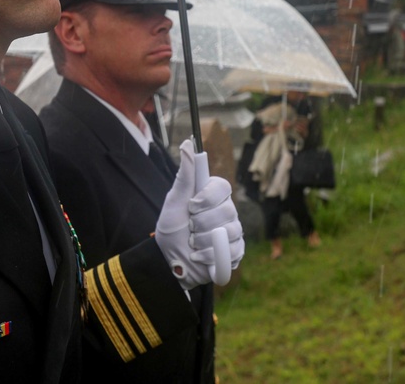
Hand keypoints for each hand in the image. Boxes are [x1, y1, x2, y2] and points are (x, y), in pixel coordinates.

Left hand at [154, 140, 244, 288]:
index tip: (191, 206)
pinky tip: (199, 256)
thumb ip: (184, 175)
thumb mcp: (174, 201)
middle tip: (189, 228)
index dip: (208, 198)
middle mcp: (226, 211)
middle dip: (201, 223)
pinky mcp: (235, 251)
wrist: (169, 260)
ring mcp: (233, 231)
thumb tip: (186, 143)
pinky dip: (211, 255)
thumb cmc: (171, 228)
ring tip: (193, 244)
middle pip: (228, 210)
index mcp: (212, 195)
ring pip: (230, 231)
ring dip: (204, 241)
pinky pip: (232, 250)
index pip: (223, 187)